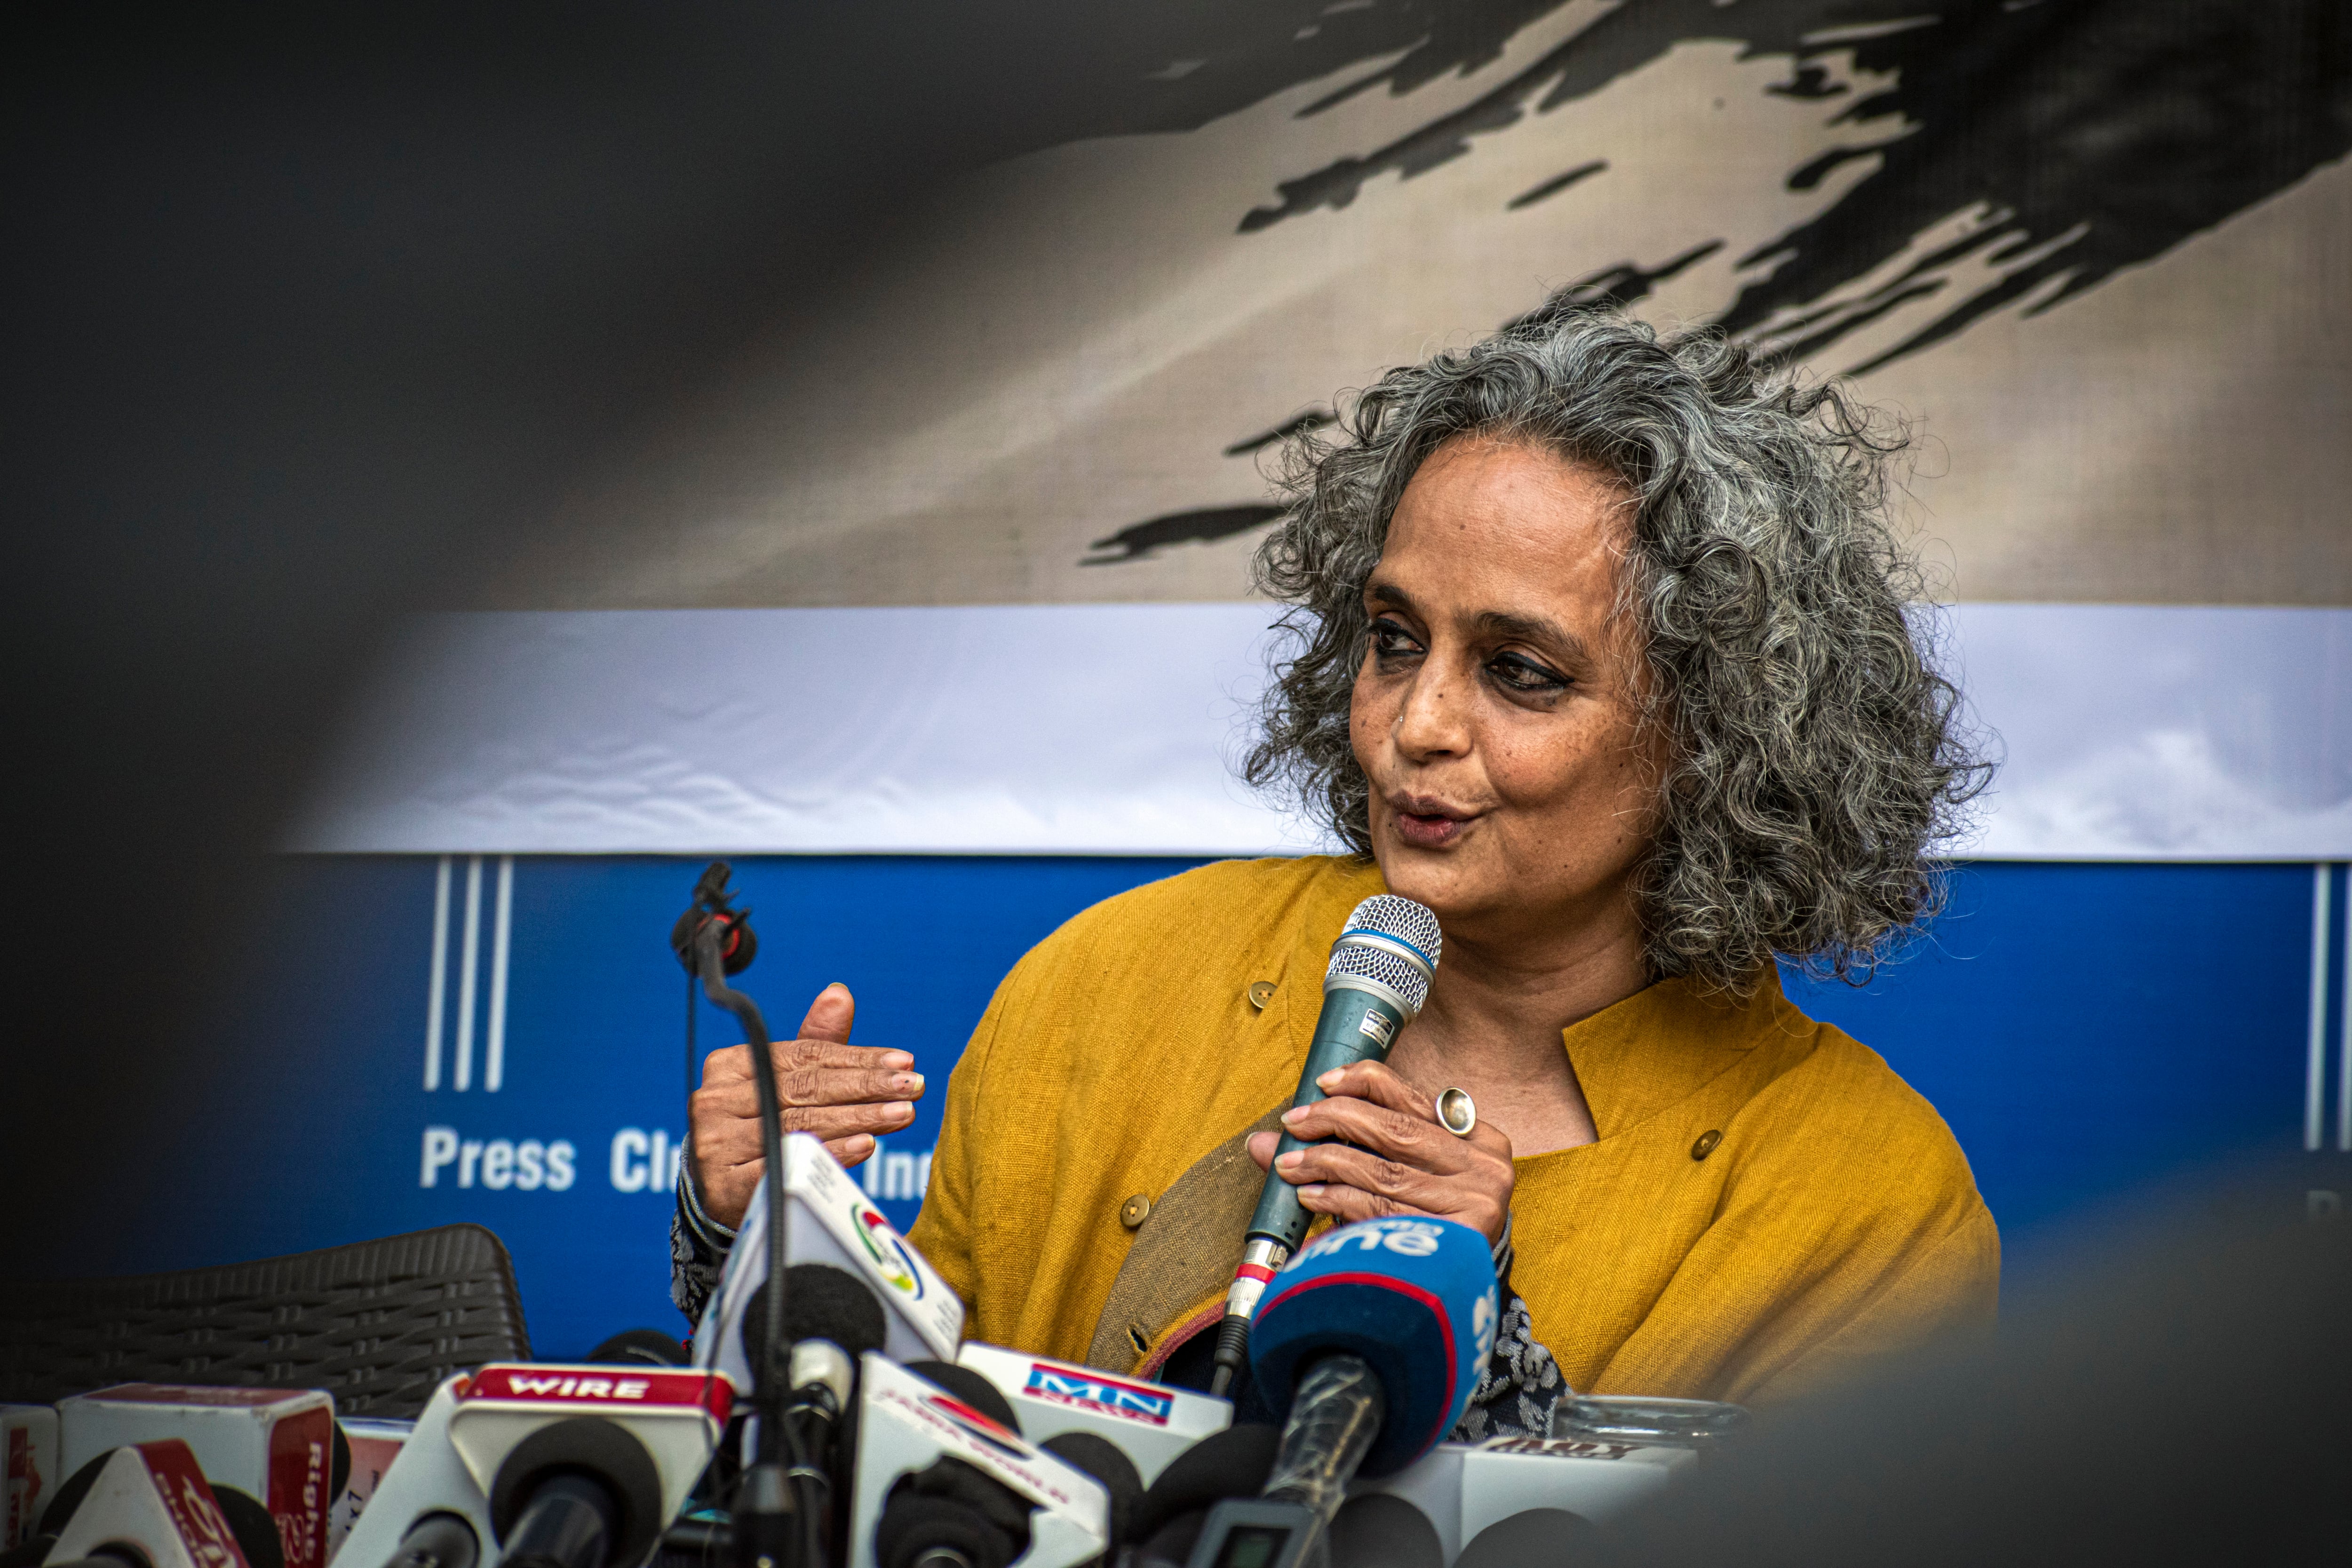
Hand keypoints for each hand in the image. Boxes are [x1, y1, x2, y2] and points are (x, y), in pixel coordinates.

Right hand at [688, 982, 922, 1228]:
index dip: (857, 1057)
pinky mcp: (727, 1184)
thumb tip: (839, 994)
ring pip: (803, 1123)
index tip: (903, 1061)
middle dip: (866, 1086)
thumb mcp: (784, 1081)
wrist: (718, 1192)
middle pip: (806, 1088)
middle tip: (912, 1086)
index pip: (805, 1056)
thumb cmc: (760, 1124)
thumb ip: (814, 1042)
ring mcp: (718, 1142)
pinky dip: (832, 1152)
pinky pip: (790, 1163)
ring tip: (902, 1113)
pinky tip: (866, 1144)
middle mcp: (717, 1099)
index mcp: (731, 1065)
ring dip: (860, 1118)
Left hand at [1246, 1060, 1512, 1245]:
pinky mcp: (1456, 1241)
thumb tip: (1266, 1140)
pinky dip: (1339, 1200)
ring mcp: (1475, 1205)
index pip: (1414, 1098)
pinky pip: (1382, 1212)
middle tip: (1295, 1123)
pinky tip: (1312, 1197)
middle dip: (1335, 1120)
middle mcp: (1484, 1168)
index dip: (1363, 1083)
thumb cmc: (1432, 1219)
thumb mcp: (1410, 1173)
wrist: (1465, 1286)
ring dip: (1328, 1162)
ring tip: (1291, 1165)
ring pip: (1384, 1172)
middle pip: (1396, 1131)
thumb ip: (1353, 1144)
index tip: (1323, 1084)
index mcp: (1480, 1140)